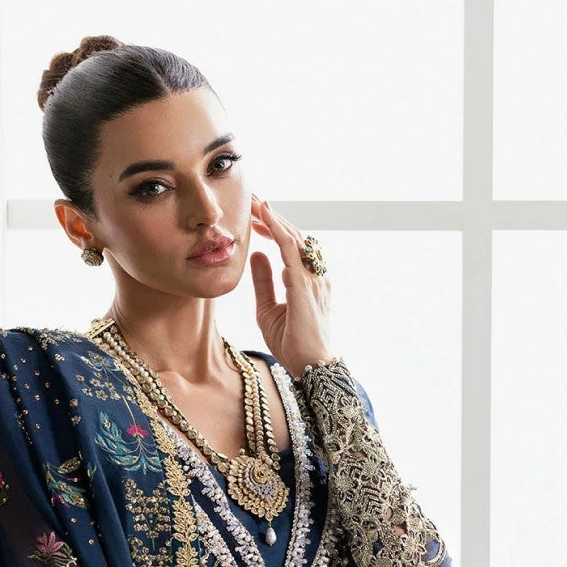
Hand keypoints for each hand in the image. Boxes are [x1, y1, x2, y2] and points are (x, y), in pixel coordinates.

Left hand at [249, 195, 335, 378]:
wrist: (310, 367)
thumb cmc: (293, 344)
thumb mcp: (268, 309)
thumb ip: (263, 281)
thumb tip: (255, 255)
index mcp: (308, 280)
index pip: (292, 246)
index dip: (274, 227)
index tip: (256, 215)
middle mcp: (315, 275)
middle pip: (294, 236)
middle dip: (272, 217)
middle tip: (252, 199)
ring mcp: (314, 279)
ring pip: (295, 238)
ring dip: (274, 218)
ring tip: (256, 202)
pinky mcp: (306, 285)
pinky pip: (293, 251)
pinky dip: (279, 231)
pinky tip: (266, 218)